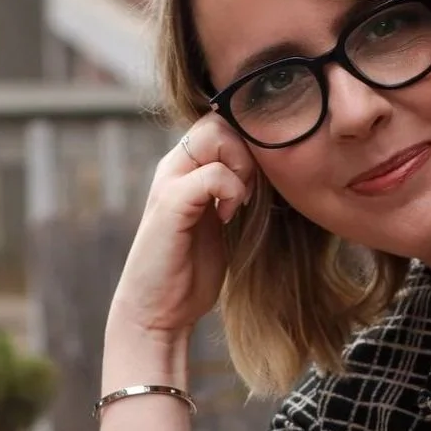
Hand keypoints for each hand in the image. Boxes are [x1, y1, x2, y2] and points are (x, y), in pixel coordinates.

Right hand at [108, 113, 257, 339]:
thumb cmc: (190, 271)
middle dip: (248, 150)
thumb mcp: (220, 222)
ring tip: (241, 204)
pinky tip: (229, 218)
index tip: (257, 184)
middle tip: (252, 191)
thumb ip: (233, 192)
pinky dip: (232, 191)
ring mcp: (169, 183)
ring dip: (242, 167)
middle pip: (219, 120)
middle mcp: (174, 168)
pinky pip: (212, 174)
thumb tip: (273, 174)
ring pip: (216, 135)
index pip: (221, 122)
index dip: (248, 144)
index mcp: (185, 169)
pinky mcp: (170, 205)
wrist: (158, 310)